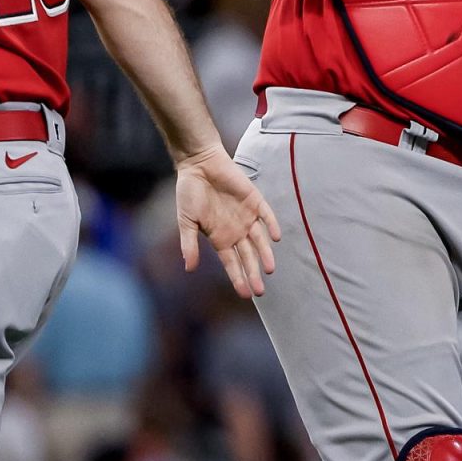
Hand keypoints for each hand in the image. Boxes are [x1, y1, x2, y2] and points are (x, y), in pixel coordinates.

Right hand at [176, 146, 282, 298]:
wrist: (199, 165)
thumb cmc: (189, 193)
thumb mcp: (186, 221)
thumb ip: (189, 244)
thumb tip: (189, 268)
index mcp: (220, 238)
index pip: (232, 263)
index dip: (238, 278)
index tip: (245, 294)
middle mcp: (236, 230)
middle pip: (248, 256)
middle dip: (253, 273)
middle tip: (260, 291)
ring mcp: (246, 216)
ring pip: (259, 240)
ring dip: (265, 254)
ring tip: (269, 270)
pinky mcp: (254, 200)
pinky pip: (266, 215)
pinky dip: (271, 225)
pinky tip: (275, 238)